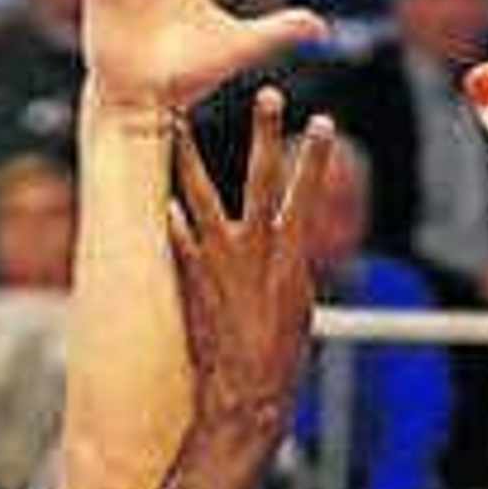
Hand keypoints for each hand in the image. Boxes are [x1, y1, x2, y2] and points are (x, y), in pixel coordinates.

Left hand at [169, 87, 333, 431]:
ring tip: (180, 126)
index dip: (316, 158)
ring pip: (203, 198)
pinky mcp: (191, 278)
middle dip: (268, 134)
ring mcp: (218, 262)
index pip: (307, 195)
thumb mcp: (299, 308)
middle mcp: (255, 252)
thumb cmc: (280, 359)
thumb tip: (291, 247)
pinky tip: (163, 198)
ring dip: (192, 160)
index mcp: (290, 258)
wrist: (245, 393)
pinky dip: (172, 220)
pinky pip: (178, 239)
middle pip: (262, 179)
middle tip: (269, 95)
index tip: (324, 123)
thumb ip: (291, 268)